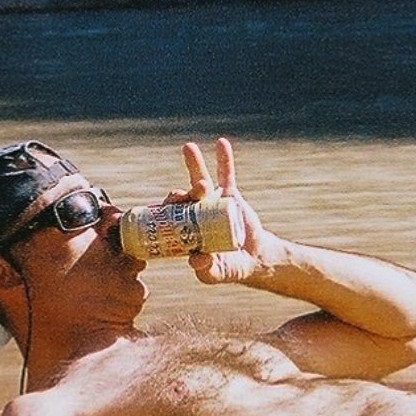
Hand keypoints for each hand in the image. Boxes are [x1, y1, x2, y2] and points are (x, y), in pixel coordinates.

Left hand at [175, 138, 277, 285]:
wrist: (254, 258)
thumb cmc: (228, 268)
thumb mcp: (216, 273)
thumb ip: (207, 270)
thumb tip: (196, 261)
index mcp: (184, 230)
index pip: (169, 218)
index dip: (163, 211)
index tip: (162, 209)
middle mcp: (194, 213)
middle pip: (182, 199)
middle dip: (178, 194)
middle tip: (180, 196)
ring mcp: (212, 202)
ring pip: (201, 181)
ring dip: (194, 165)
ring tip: (188, 149)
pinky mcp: (230, 195)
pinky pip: (226, 175)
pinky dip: (224, 159)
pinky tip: (221, 143)